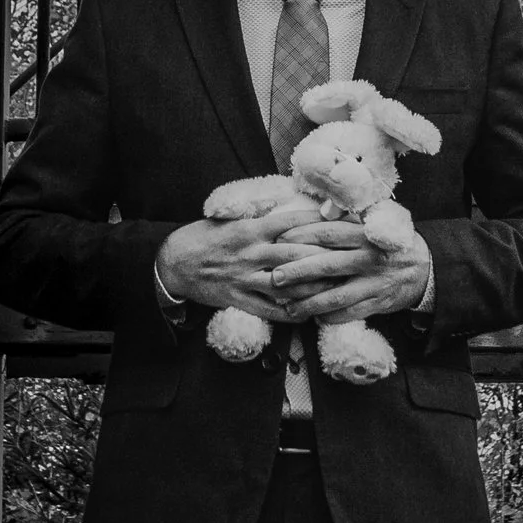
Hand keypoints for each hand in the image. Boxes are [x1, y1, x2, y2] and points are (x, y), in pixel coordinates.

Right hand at [156, 197, 324, 324]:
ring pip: (285, 284)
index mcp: (249, 230)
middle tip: (349, 255)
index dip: (317, 222)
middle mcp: (250, 253)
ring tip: (336, 286)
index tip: (339, 220)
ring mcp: (244, 279)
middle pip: (294, 253)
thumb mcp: (230, 219)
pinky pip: (268, 310)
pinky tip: (308, 314)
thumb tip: (291, 209)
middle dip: (324, 255)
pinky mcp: (238, 300)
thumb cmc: (203, 237)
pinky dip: (289, 313)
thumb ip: (259, 217)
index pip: (290, 222)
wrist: (173, 262)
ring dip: (311, 286)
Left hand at [268, 215, 433, 323]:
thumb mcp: (376, 220)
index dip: (301, 236)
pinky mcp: (378, 303)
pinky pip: (351, 314)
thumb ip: (350, 216)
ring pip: (336, 296)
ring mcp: (373, 283)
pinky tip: (314, 318)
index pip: (328, 233)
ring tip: (289, 307)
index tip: (279, 240)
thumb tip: (320, 211)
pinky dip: (331, 318)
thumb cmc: (391, 242)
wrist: (425, 268)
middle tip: (274, 277)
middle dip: (298, 272)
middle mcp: (368, 258)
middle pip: (327, 265)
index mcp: (365, 234)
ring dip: (310, 303)